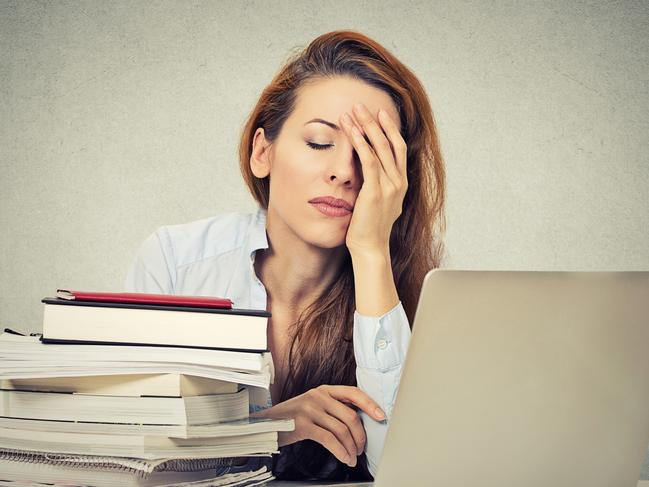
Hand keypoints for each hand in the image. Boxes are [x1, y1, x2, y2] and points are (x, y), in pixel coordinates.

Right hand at [250, 384, 385, 466]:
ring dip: (351, 447)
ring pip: (342, 429)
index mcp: (324, 390)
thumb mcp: (313, 406)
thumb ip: (332, 408)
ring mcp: (310, 409)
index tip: (381, 416)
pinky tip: (345, 458)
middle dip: (361, 436)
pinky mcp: (303, 424)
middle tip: (361, 449)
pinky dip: (341, 451)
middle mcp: (318, 396)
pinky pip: (329, 440)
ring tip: (352, 457)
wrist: (265, 425)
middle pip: (350, 416)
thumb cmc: (292, 418)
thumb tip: (357, 422)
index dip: (370, 404)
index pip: (353, 393)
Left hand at [339, 103, 407, 254]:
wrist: (370, 249)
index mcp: (400, 184)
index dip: (390, 129)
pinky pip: (368, 160)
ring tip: (353, 110)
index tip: (380, 114)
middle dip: (375, 122)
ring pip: (379, 147)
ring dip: (365, 126)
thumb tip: (365, 175)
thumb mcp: (376, 204)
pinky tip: (350, 130)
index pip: (398, 149)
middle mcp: (399, 182)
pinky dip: (359, 142)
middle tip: (361, 105)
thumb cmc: (368, 229)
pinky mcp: (375, 191)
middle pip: (389, 143)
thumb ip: (375, 186)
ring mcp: (389, 186)